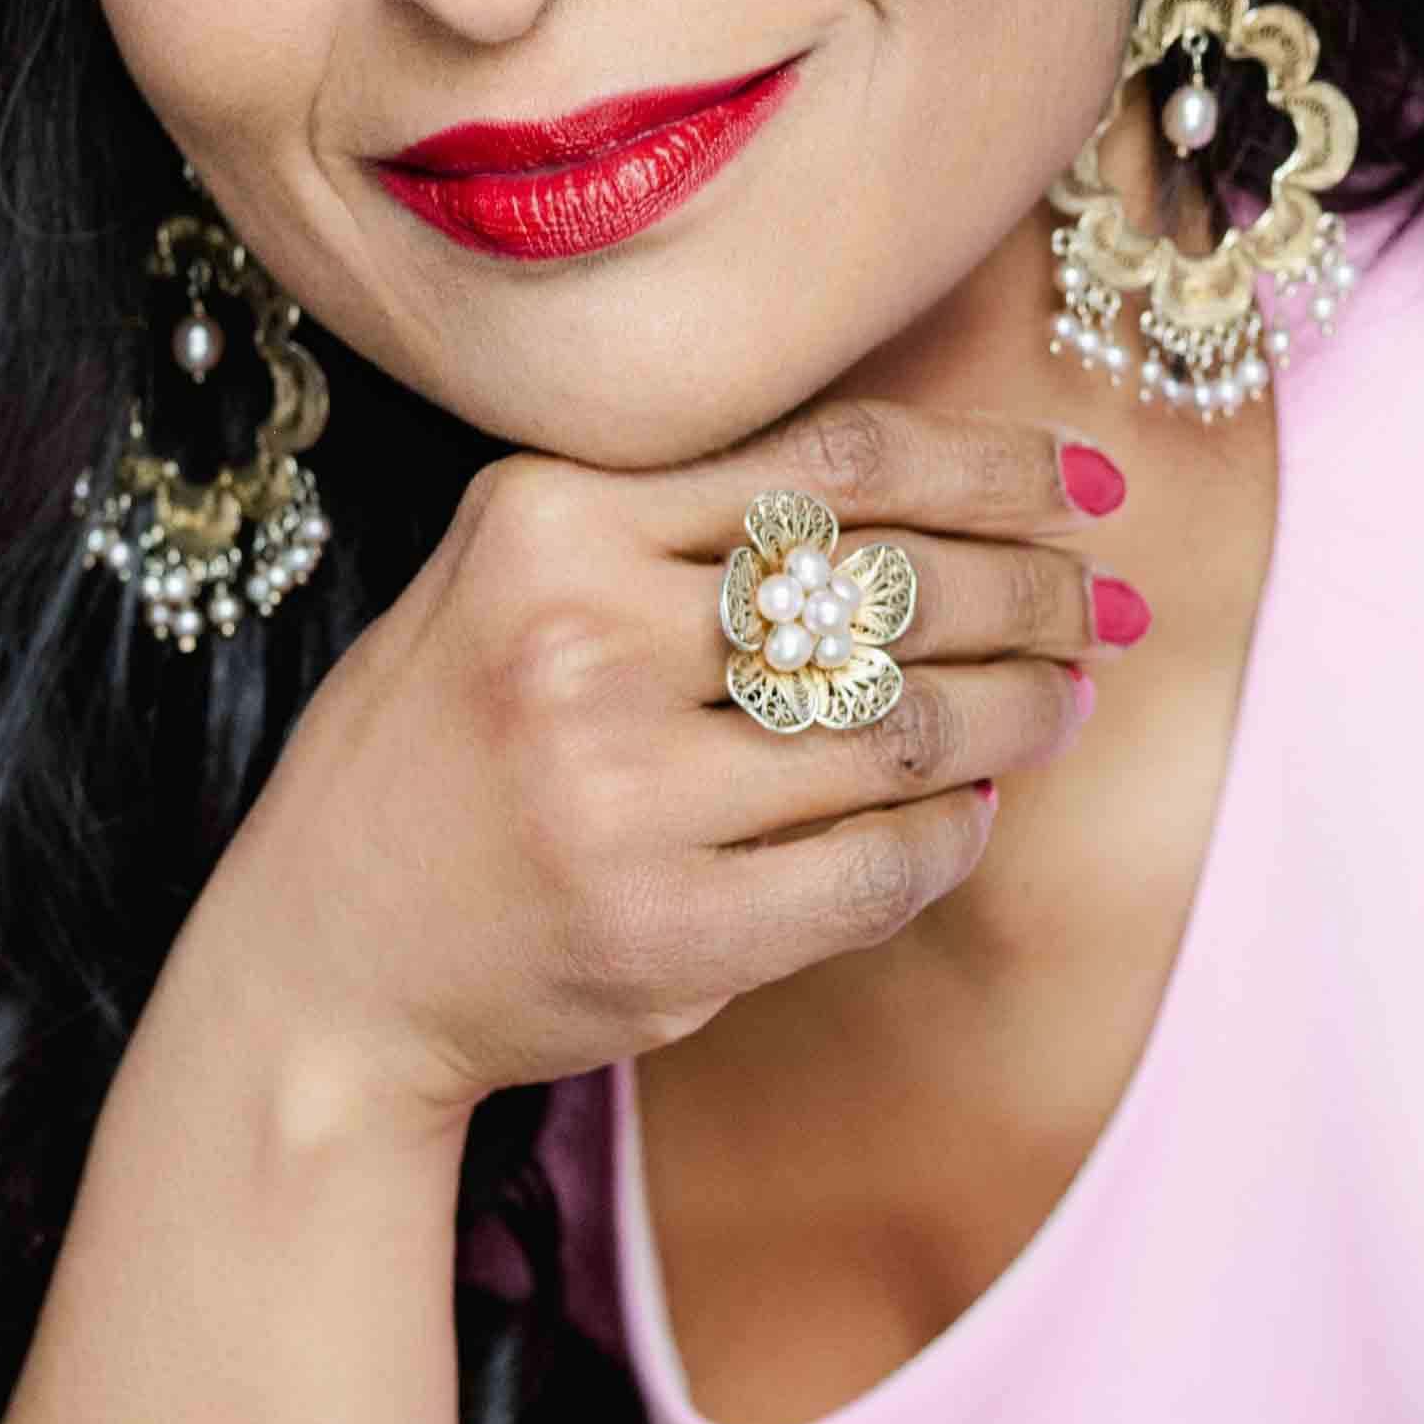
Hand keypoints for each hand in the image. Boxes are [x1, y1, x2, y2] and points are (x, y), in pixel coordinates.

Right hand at [205, 396, 1129, 1131]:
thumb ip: (680, 517)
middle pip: (888, 591)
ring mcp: (622, 798)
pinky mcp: (665, 933)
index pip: (834, 464)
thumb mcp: (513, 572)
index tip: (1082, 481)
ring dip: (1016, 716)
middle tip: (1101, 606)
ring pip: (900, 732)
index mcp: (546, 518)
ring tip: (1065, 700)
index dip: (991, 466)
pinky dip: (950, 837)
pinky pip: (874, 870)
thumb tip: (955, 496)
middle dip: (1034, 594)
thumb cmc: (446, 744)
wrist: (322, 958)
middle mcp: (580, 643)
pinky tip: (968, 813)